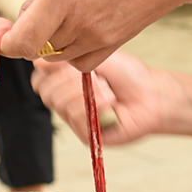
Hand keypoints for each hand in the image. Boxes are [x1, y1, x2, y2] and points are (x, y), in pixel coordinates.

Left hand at [0, 0, 191, 70]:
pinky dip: (71, 50)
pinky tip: (78, 23)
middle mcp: (78, 21)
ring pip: (57, 55)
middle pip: (35, 47)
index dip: (5, 38)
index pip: (20, 41)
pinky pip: (81, 61)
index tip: (4, 21)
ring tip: (62, 6)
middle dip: (28, 27)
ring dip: (49, 38)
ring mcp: (100, 35)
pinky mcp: (117, 40)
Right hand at [30, 49, 185, 146]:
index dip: (47, 70)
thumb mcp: (96, 57)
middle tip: (92, 75)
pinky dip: (94, 106)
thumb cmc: (129, 75)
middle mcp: (67, 101)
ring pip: (59, 103)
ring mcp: (75, 118)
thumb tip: (38, 61)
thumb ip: (66, 58)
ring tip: (108, 90)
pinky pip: (75, 117)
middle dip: (68, 79)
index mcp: (65, 81)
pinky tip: (110, 102)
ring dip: (85, 92)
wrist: (152, 94)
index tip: (63, 62)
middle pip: (45, 91)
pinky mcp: (86, 134)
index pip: (40, 78)